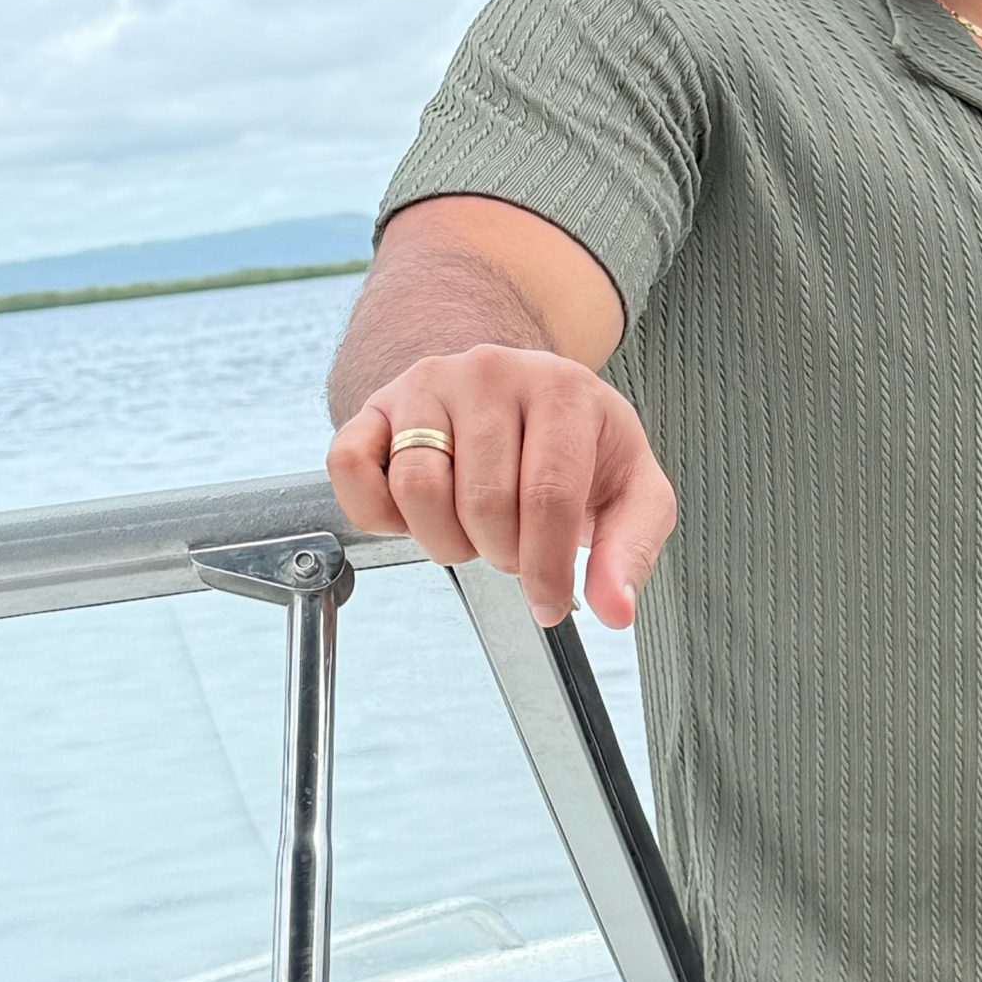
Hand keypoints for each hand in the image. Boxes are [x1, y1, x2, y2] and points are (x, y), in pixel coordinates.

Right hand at [326, 343, 676, 629]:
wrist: (523, 395)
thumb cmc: (579, 449)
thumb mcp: (632, 492)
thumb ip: (630, 550)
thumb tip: (615, 608)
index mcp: (563, 391)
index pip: (548, 496)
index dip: (545, 568)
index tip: (549, 604)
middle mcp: (492, 373)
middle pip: (482, 501)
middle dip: (500, 553)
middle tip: (514, 549)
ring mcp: (428, 383)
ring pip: (416, 487)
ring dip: (444, 539)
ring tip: (472, 532)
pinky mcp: (377, 404)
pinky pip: (350, 467)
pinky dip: (376, 512)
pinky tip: (417, 515)